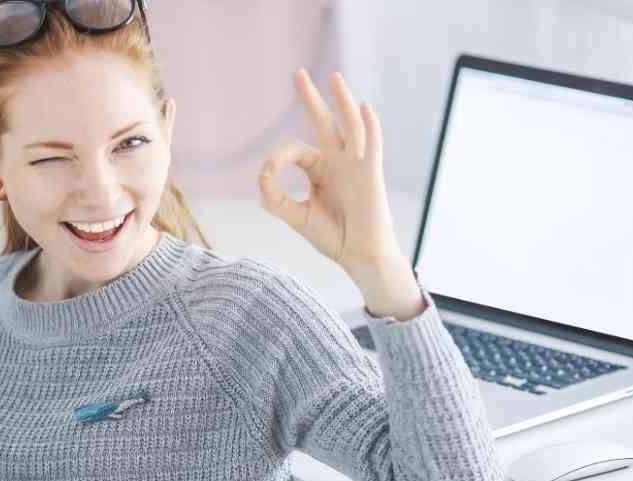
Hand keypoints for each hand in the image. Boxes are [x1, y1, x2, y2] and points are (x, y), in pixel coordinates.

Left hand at [258, 68, 402, 269]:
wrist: (358, 255)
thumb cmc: (332, 236)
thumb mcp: (297, 216)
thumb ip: (276, 199)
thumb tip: (261, 178)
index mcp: (319, 170)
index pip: (295, 151)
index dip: (277, 159)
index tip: (266, 176)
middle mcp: (338, 161)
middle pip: (324, 123)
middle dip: (311, 99)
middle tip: (298, 74)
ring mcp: (355, 165)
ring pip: (349, 126)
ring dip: (342, 102)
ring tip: (334, 78)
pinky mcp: (371, 173)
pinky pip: (371, 145)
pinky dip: (369, 126)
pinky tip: (363, 107)